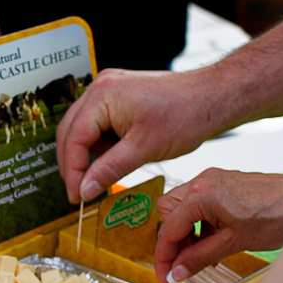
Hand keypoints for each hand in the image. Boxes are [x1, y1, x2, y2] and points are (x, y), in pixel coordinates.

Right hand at [55, 69, 216, 202]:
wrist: (213, 97)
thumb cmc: (186, 114)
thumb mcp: (144, 149)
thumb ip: (109, 169)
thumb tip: (85, 189)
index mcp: (102, 96)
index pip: (74, 138)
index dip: (72, 171)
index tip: (76, 195)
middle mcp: (100, 87)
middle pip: (70, 131)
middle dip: (73, 163)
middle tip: (79, 191)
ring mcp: (108, 88)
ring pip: (81, 127)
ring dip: (88, 152)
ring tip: (103, 172)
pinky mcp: (118, 94)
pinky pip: (97, 121)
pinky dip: (101, 141)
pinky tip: (116, 154)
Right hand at [155, 168, 282, 282]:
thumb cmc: (279, 215)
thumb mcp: (234, 244)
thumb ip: (199, 258)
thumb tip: (177, 272)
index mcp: (201, 196)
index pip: (168, 230)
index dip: (164, 257)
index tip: (165, 277)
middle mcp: (202, 182)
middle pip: (167, 212)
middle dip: (172, 239)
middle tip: (182, 263)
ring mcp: (212, 180)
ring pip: (181, 207)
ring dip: (186, 231)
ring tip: (202, 253)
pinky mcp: (223, 182)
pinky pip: (199, 202)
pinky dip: (200, 222)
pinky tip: (214, 239)